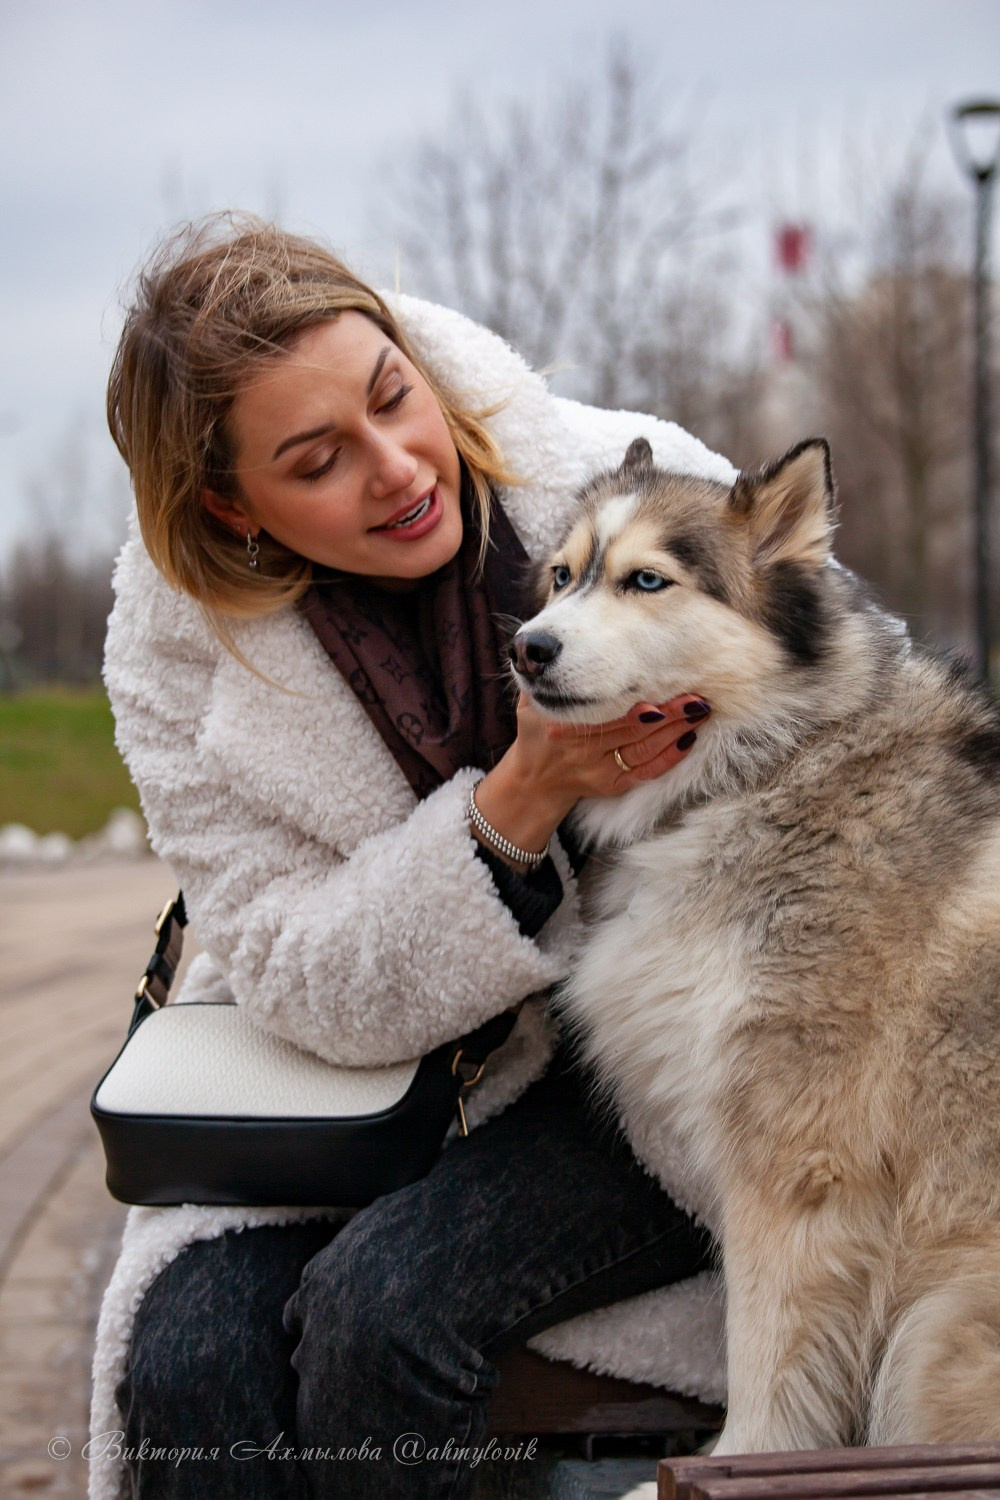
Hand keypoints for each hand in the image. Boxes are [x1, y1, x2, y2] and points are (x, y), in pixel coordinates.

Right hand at [473, 693, 708, 860]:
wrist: (534, 782)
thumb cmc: (536, 733)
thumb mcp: (530, 704)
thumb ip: (539, 679)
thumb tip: (545, 644)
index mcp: (564, 727)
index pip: (606, 713)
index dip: (635, 705)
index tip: (660, 687)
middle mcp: (583, 750)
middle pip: (633, 731)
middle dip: (668, 714)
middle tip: (695, 696)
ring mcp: (600, 771)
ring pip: (645, 750)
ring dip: (675, 731)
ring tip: (699, 712)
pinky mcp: (612, 786)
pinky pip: (646, 772)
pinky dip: (669, 758)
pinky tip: (688, 740)